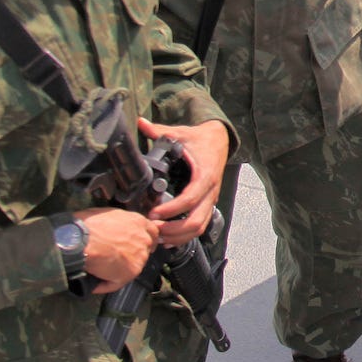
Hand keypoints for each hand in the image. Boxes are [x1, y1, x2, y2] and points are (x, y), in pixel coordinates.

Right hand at [75, 207, 161, 293]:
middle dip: (133, 254)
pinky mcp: (130, 273)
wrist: (78, 240)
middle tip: (115, 258)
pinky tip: (95, 284)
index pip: (152, 232)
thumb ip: (121, 222)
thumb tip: (116, 230)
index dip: (144, 239)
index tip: (136, 244)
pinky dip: (105, 284)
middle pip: (145, 249)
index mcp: (138, 222)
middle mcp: (143, 239)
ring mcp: (139, 257)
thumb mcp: (109, 214)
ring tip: (100, 270)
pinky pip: (117, 283)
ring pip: (133, 266)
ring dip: (118, 270)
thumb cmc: (87, 225)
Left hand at [139, 117, 229, 244]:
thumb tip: (142, 123)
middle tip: (152, 230)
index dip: (172, 209)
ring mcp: (210, 200)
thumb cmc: (200, 139)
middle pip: (196, 221)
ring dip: (178, 236)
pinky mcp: (207, 204)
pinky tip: (168, 238)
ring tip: (157, 237)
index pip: (190, 198)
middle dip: (173, 230)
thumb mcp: (181, 133)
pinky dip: (184, 236)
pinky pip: (200, 226)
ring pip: (199, 227)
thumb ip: (160, 130)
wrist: (219, 141)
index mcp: (205, 175)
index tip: (153, 213)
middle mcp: (210, 191)